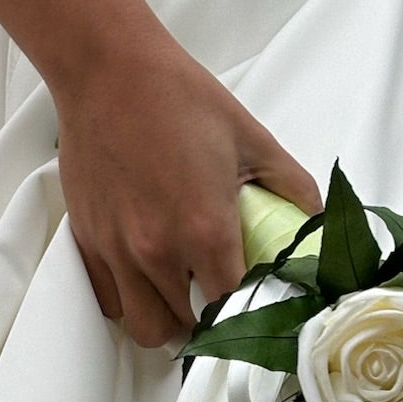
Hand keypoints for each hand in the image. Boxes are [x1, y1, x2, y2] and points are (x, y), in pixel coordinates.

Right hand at [52, 33, 321, 348]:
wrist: (108, 72)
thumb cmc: (181, 99)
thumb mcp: (252, 139)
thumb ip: (292, 185)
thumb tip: (315, 218)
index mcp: (205, 231)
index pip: (233, 307)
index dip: (250, 313)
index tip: (258, 305)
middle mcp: (158, 252)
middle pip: (187, 329)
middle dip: (210, 323)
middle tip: (220, 301)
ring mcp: (117, 251)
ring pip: (145, 326)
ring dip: (169, 320)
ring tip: (182, 297)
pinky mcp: (87, 241)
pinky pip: (110, 301)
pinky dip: (130, 301)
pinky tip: (146, 278)